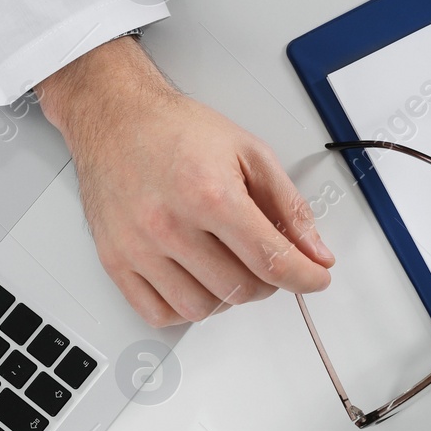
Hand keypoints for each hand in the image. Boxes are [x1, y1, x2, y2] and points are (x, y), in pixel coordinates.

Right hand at [37, 37, 332, 326]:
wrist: (116, 116)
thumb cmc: (176, 129)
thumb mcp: (250, 152)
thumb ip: (290, 205)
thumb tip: (315, 251)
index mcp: (210, 194)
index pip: (271, 260)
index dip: (305, 277)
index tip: (315, 278)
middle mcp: (170, 225)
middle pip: (240, 289)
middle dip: (268, 282)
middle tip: (267, 260)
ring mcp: (139, 248)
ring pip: (201, 309)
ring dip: (228, 298)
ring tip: (230, 267)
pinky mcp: (114, 260)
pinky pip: (158, 313)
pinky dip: (185, 309)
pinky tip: (195, 283)